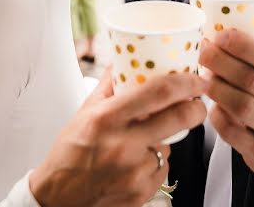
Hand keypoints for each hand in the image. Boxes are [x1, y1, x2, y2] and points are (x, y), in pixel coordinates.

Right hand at [29, 69, 207, 206]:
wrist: (57, 199)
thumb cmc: (69, 154)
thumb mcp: (85, 113)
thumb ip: (110, 85)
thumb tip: (126, 60)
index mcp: (107, 119)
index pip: (160, 92)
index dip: (186, 82)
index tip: (196, 78)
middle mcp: (122, 146)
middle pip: (180, 118)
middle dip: (196, 107)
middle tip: (197, 102)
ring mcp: (134, 172)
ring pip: (170, 146)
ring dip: (165, 139)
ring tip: (140, 142)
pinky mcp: (141, 193)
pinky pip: (162, 168)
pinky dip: (155, 162)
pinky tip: (135, 163)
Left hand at [199, 30, 253, 189]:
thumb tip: (250, 24)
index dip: (243, 46)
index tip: (221, 35)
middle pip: (251, 81)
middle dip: (221, 62)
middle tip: (204, 50)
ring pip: (239, 106)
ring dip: (216, 87)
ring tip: (204, 76)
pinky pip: (231, 132)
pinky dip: (217, 114)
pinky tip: (212, 103)